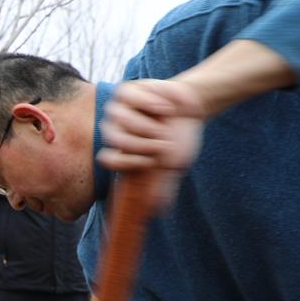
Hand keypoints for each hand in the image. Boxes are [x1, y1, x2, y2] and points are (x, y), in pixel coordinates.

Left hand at [98, 79, 203, 208]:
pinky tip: (166, 108)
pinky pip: (131, 97)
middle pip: (114, 138)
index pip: (108, 159)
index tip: (150, 162)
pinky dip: (152, 103)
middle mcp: (115, 129)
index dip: (126, 162)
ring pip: (119, 117)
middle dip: (142, 143)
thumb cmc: (179, 139)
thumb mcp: (173, 164)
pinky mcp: (128, 90)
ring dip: (147, 124)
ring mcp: (119, 109)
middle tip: (164, 144)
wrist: (191, 109)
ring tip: (166, 125)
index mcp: (121, 150)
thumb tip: (157, 210)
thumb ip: (162, 185)